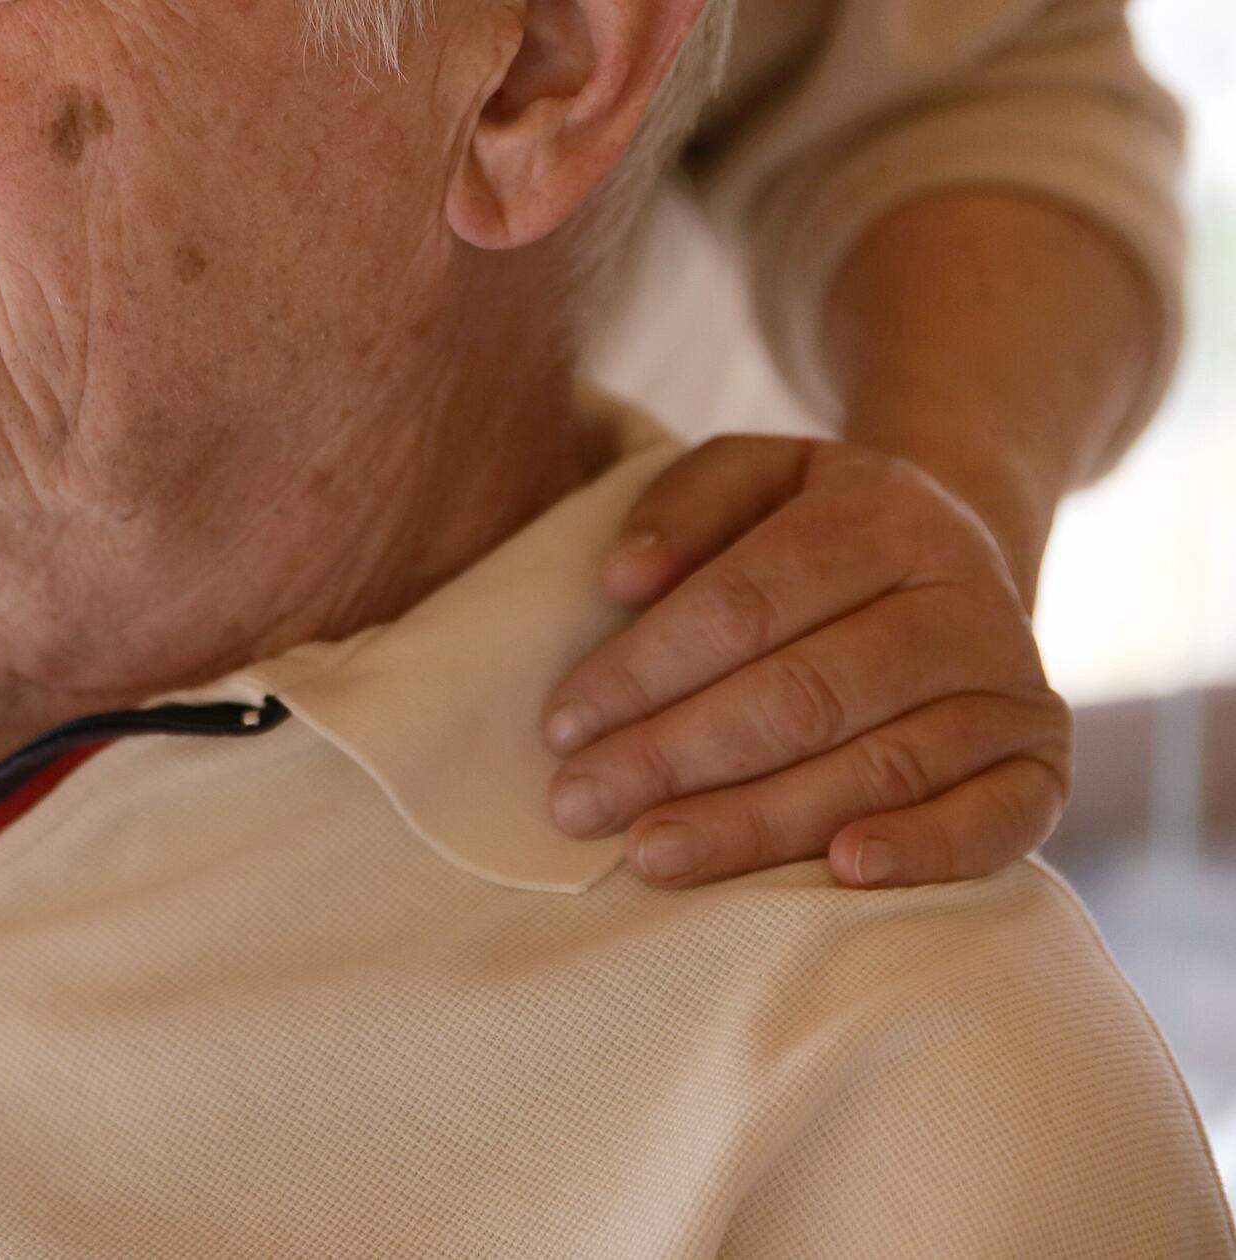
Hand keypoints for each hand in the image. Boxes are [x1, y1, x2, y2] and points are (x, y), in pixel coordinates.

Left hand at [540, 435, 1071, 887]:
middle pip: (801, 694)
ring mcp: (1013, 687)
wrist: (956, 571)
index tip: (560, 727)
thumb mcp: (754, 480)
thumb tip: (622, 577)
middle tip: (579, 807)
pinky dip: (924, 850)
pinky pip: (994, 820)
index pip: (743, 604)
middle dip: (675, 756)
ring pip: (877, 765)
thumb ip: (684, 506)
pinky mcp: (1043, 767)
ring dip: (757, 821)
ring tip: (651, 856)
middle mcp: (964, 598)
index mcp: (885, 515)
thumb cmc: (812, 536)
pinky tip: (842, 874)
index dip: (643, 670)